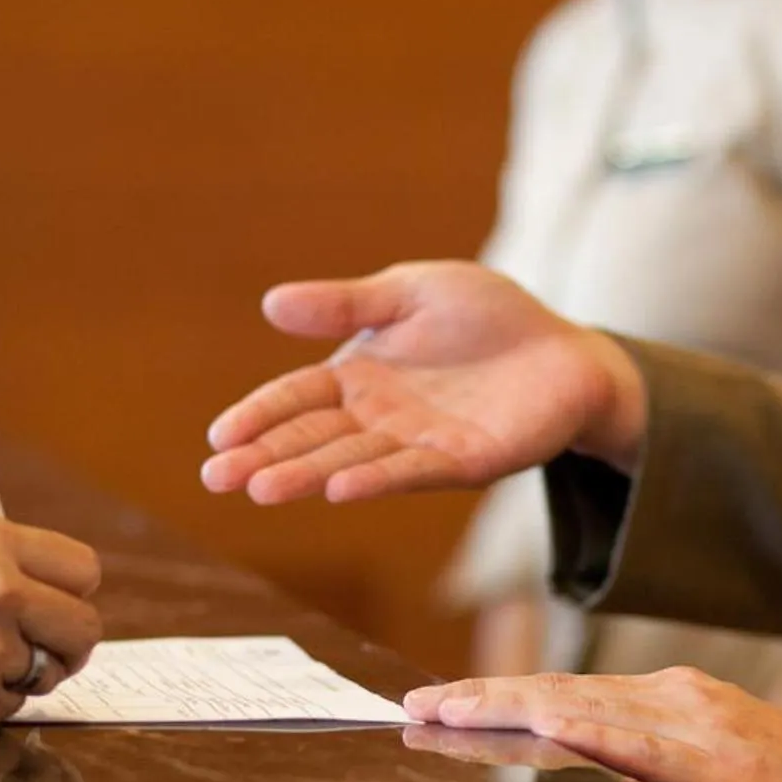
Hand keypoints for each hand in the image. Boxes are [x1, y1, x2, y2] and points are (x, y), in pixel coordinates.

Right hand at [200, 262, 647, 504]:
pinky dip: (374, 479)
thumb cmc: (486, 317)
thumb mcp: (409, 293)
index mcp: (360, 375)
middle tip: (216, 478)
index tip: (218, 436)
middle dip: (264, 456)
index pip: (297, 396)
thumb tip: (272, 303)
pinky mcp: (463, 461)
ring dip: (306, 475)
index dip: (258, 414)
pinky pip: (412, 470)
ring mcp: (419, 443)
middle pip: (313, 437)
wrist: (564, 349)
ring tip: (261, 488)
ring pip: (351, 460)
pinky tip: (337, 489)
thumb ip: (347, 304)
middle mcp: (380, 417)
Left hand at [407, 669, 781, 781]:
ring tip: (442, 710)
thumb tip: (596, 771)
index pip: (567, 695)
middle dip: (479, 696)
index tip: (438, 705)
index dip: (498, 696)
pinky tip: (543, 724)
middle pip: (559, 690)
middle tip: (409, 704)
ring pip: (583, 707)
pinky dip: (588, 730)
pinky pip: (642, 745)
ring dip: (506, 705)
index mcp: (677, 702)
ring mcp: (700, 725)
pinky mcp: (722, 763)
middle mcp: (679, 698)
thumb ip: (657, 770)